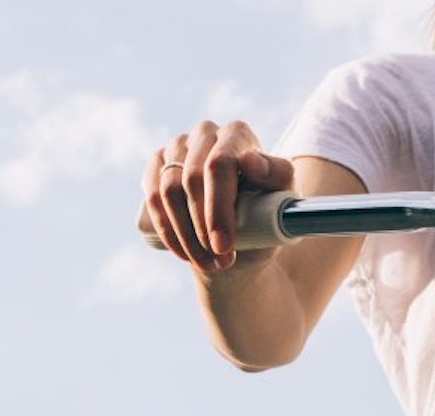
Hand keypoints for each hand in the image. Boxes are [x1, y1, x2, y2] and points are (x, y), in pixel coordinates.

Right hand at [143, 120, 294, 272]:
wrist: (240, 238)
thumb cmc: (265, 216)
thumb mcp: (282, 199)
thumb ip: (278, 175)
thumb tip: (250, 162)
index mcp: (237, 135)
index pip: (220, 164)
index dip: (218, 208)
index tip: (224, 246)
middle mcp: (205, 134)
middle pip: (191, 178)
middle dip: (202, 227)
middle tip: (219, 261)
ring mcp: (178, 148)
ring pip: (168, 190)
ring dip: (184, 235)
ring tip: (207, 264)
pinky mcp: (158, 166)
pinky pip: (152, 196)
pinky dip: (165, 229)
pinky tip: (182, 252)